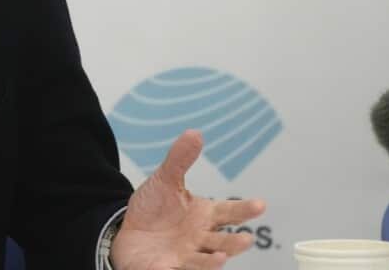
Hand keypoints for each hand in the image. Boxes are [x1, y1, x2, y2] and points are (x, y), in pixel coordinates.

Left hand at [110, 130, 265, 269]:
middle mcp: (200, 238)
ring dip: (214, 260)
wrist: (129, 230)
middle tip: (246, 239)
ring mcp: (185, 255)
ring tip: (223, 256)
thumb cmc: (154, 208)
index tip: (260, 204)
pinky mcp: (166, 267)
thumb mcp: (165, 180)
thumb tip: (195, 133)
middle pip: (222, 241)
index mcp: (204, 215)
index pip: (229, 212)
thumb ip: (180, 160)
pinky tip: (178, 265)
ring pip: (204, 260)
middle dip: (235, 242)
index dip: (244, 209)